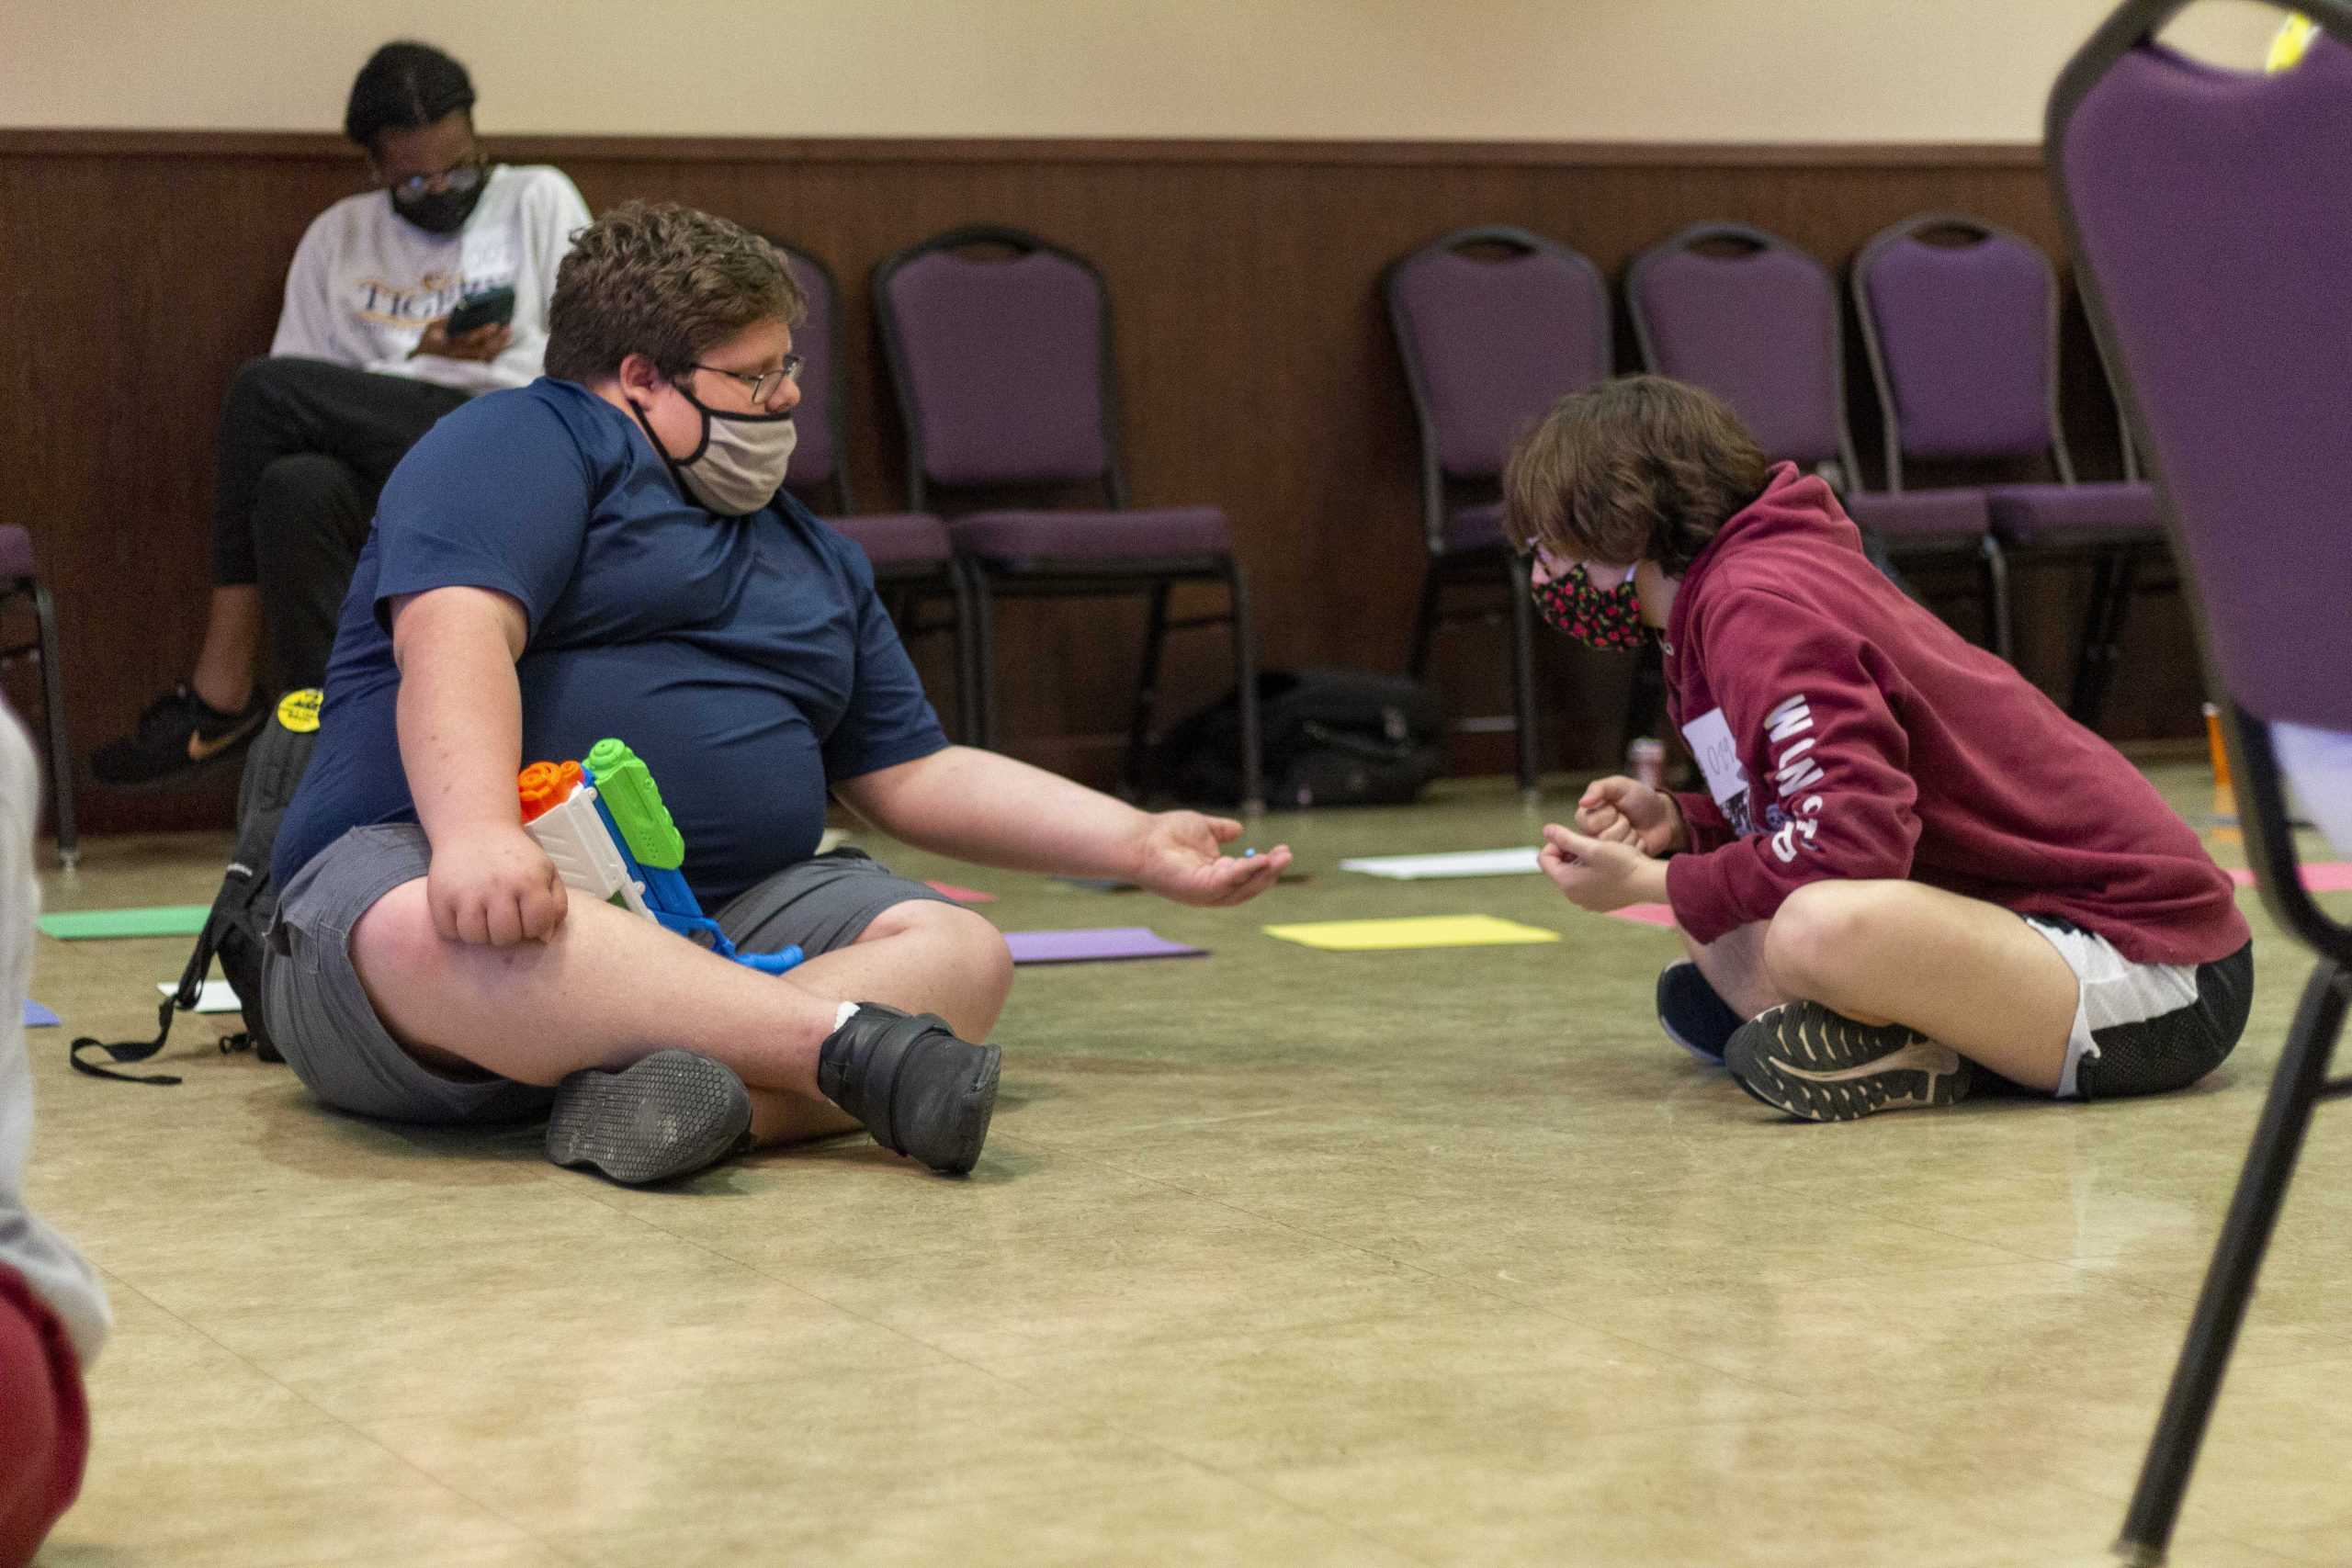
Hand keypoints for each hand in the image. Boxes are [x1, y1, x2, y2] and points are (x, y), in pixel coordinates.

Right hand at [412, 319, 513, 362]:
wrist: (424, 367)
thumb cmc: (429, 343)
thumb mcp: (432, 329)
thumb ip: (446, 320)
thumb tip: (464, 308)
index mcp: (446, 346)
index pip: (467, 340)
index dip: (481, 333)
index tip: (494, 325)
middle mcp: (457, 358)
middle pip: (482, 350)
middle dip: (496, 339)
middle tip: (507, 327)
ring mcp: (465, 366)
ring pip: (486, 357)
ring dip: (499, 345)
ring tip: (508, 331)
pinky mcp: (471, 371)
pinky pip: (486, 362)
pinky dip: (496, 351)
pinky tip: (503, 341)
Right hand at [427, 824, 567, 945]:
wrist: (474, 829)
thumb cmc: (514, 857)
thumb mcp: (546, 871)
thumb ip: (555, 905)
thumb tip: (544, 938)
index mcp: (528, 881)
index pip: (537, 926)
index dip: (535, 928)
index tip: (528, 917)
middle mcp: (496, 887)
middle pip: (505, 936)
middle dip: (509, 933)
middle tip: (505, 918)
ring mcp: (465, 892)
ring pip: (475, 937)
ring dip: (482, 934)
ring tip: (485, 918)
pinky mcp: (439, 896)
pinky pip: (448, 932)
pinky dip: (456, 929)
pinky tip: (465, 913)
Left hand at [1129, 811, 1291, 906]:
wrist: (1140, 838)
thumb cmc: (1165, 833)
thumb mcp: (1202, 828)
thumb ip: (1220, 831)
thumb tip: (1239, 829)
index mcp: (1214, 876)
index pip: (1246, 876)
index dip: (1266, 865)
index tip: (1283, 849)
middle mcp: (1211, 889)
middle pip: (1249, 886)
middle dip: (1270, 872)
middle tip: (1287, 854)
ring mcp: (1205, 893)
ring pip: (1243, 889)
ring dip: (1264, 874)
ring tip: (1281, 857)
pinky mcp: (1198, 890)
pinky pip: (1228, 883)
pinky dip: (1246, 872)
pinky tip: (1261, 860)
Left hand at [1538, 822, 1666, 912]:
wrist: (1649, 883)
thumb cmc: (1622, 863)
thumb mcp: (1592, 846)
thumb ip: (1566, 838)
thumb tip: (1546, 830)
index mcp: (1567, 883)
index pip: (1544, 859)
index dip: (1555, 842)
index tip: (1573, 835)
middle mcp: (1573, 897)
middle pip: (1558, 868)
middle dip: (1568, 851)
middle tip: (1588, 841)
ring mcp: (1587, 902)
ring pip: (1573, 875)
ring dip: (1580, 861)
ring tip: (1599, 851)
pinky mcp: (1600, 903)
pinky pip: (1587, 884)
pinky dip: (1591, 872)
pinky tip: (1608, 864)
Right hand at [1574, 774, 1685, 856]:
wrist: (1663, 816)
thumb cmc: (1639, 798)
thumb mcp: (1619, 785)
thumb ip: (1599, 788)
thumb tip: (1582, 802)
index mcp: (1586, 818)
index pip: (1589, 824)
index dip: (1608, 815)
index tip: (1616, 808)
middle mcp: (1592, 837)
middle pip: (1602, 838)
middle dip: (1622, 825)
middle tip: (1627, 819)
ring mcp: (1607, 852)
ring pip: (1615, 850)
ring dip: (1631, 835)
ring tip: (1633, 829)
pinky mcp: (1621, 863)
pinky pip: (1627, 859)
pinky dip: (1638, 847)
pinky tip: (1639, 841)